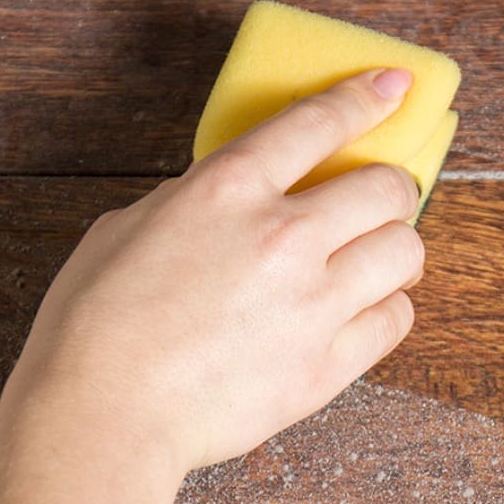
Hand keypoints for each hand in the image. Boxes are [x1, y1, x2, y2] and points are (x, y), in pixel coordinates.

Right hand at [0, 68, 423, 472]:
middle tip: (378, 203)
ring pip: (406, 252)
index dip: (366, 98)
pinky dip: (388, 309)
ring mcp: (313, 303)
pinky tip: (364, 312)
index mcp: (228, 190)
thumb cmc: (96, 325)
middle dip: (391, 189)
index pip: (319, 123)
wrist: (104, 416)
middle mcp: (283, 237)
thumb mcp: (130, 228)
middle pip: (388, 188)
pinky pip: (396, 321)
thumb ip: (197, 203)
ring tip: (376, 262)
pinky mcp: (326, 365)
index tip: (393, 87)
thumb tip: (237, 202)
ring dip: (396, 250)